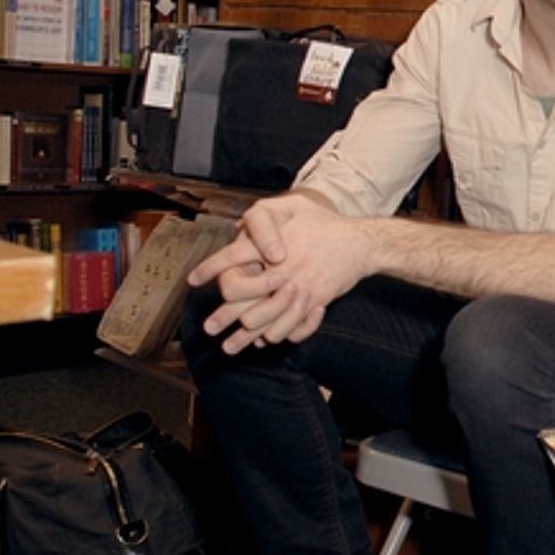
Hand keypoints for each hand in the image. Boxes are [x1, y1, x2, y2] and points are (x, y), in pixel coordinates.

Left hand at [188, 193, 371, 353]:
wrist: (361, 243)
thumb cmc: (327, 224)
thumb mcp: (297, 207)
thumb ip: (267, 215)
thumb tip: (240, 224)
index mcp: (271, 246)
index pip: (231, 257)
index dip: (209, 268)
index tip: (193, 279)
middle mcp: (281, 269)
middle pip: (242, 297)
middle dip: (222, 316)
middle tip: (209, 328)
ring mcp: (297, 288)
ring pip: (263, 318)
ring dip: (245, 336)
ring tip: (230, 346)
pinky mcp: (313, 302)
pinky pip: (289, 326)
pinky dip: (275, 335)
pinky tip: (264, 340)